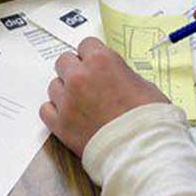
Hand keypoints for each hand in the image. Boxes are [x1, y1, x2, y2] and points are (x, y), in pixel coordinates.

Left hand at [40, 38, 168, 156]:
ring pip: (54, 85)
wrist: (142, 151)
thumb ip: (122, 75)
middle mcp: (79, 76)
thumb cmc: (149, 119)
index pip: (86, 45)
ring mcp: (67, 100)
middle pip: (64, 61)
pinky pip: (46, 110)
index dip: (92, 55)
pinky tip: (68, 116)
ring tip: (80, 103)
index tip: (95, 64)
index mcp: (101, 61)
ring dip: (65, 91)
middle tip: (87, 83)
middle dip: (75, 70)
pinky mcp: (60, 124)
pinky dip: (55, 111)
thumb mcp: (144, 85)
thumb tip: (115, 78)